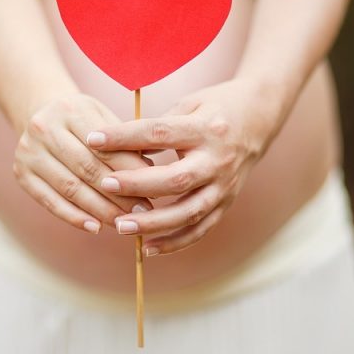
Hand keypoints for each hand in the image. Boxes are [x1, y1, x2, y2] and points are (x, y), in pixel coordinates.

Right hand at [14, 93, 151, 233]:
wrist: (41, 114)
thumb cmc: (84, 121)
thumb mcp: (104, 119)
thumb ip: (125, 144)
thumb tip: (152, 175)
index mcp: (70, 110)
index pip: (105, 147)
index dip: (130, 171)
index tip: (154, 190)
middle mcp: (45, 128)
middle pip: (87, 169)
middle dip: (118, 194)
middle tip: (143, 212)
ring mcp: (29, 152)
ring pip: (71, 188)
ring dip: (100, 210)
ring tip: (124, 223)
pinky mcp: (21, 174)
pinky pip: (50, 201)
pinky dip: (74, 217)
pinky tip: (95, 228)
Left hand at [86, 79, 282, 254]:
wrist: (260, 118)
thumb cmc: (215, 107)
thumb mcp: (189, 104)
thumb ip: (158, 126)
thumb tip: (117, 147)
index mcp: (206, 129)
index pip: (160, 132)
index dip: (125, 137)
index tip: (93, 139)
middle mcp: (218, 160)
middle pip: (176, 178)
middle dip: (138, 184)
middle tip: (104, 185)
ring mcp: (225, 186)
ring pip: (188, 211)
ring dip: (153, 223)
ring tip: (120, 226)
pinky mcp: (226, 203)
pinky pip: (201, 229)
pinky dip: (175, 242)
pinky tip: (147, 249)